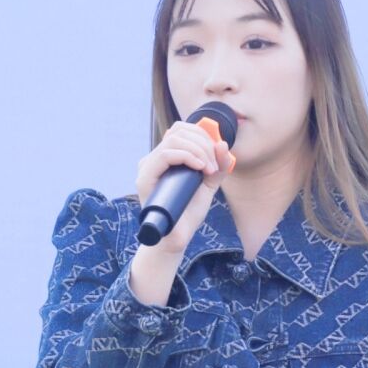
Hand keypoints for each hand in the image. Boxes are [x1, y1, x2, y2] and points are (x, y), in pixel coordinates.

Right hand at [129, 118, 236, 287]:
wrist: (178, 238)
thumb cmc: (189, 212)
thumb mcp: (209, 184)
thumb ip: (218, 166)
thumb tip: (222, 144)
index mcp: (167, 157)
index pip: (181, 129)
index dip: (201, 134)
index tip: (216, 154)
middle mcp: (154, 159)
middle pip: (178, 131)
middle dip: (203, 143)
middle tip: (213, 165)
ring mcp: (147, 168)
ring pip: (173, 140)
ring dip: (197, 149)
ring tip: (208, 169)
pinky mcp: (144, 179)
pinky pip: (165, 155)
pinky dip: (187, 156)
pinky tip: (199, 168)